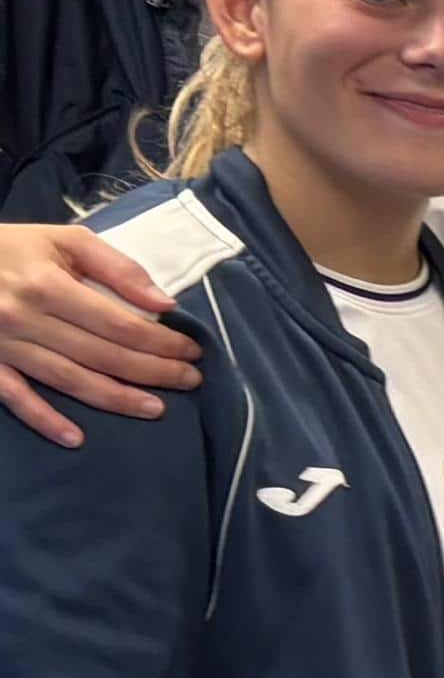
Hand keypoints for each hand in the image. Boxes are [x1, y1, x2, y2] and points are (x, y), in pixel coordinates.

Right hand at [0, 224, 197, 443]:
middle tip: (190, 381)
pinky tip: (75, 438)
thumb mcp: (61, 239)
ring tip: (156, 410)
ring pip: (69, 380)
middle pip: (102, 355)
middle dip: (153, 371)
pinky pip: (15, 397)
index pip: (120, 325)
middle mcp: (25, 319)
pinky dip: (44, 419)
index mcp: (48, 285)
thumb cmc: (8, 248)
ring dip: (116, 398)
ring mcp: (3, 346)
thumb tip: (164, 304)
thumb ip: (115, 266)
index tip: (191, 351)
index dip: (162, 342)